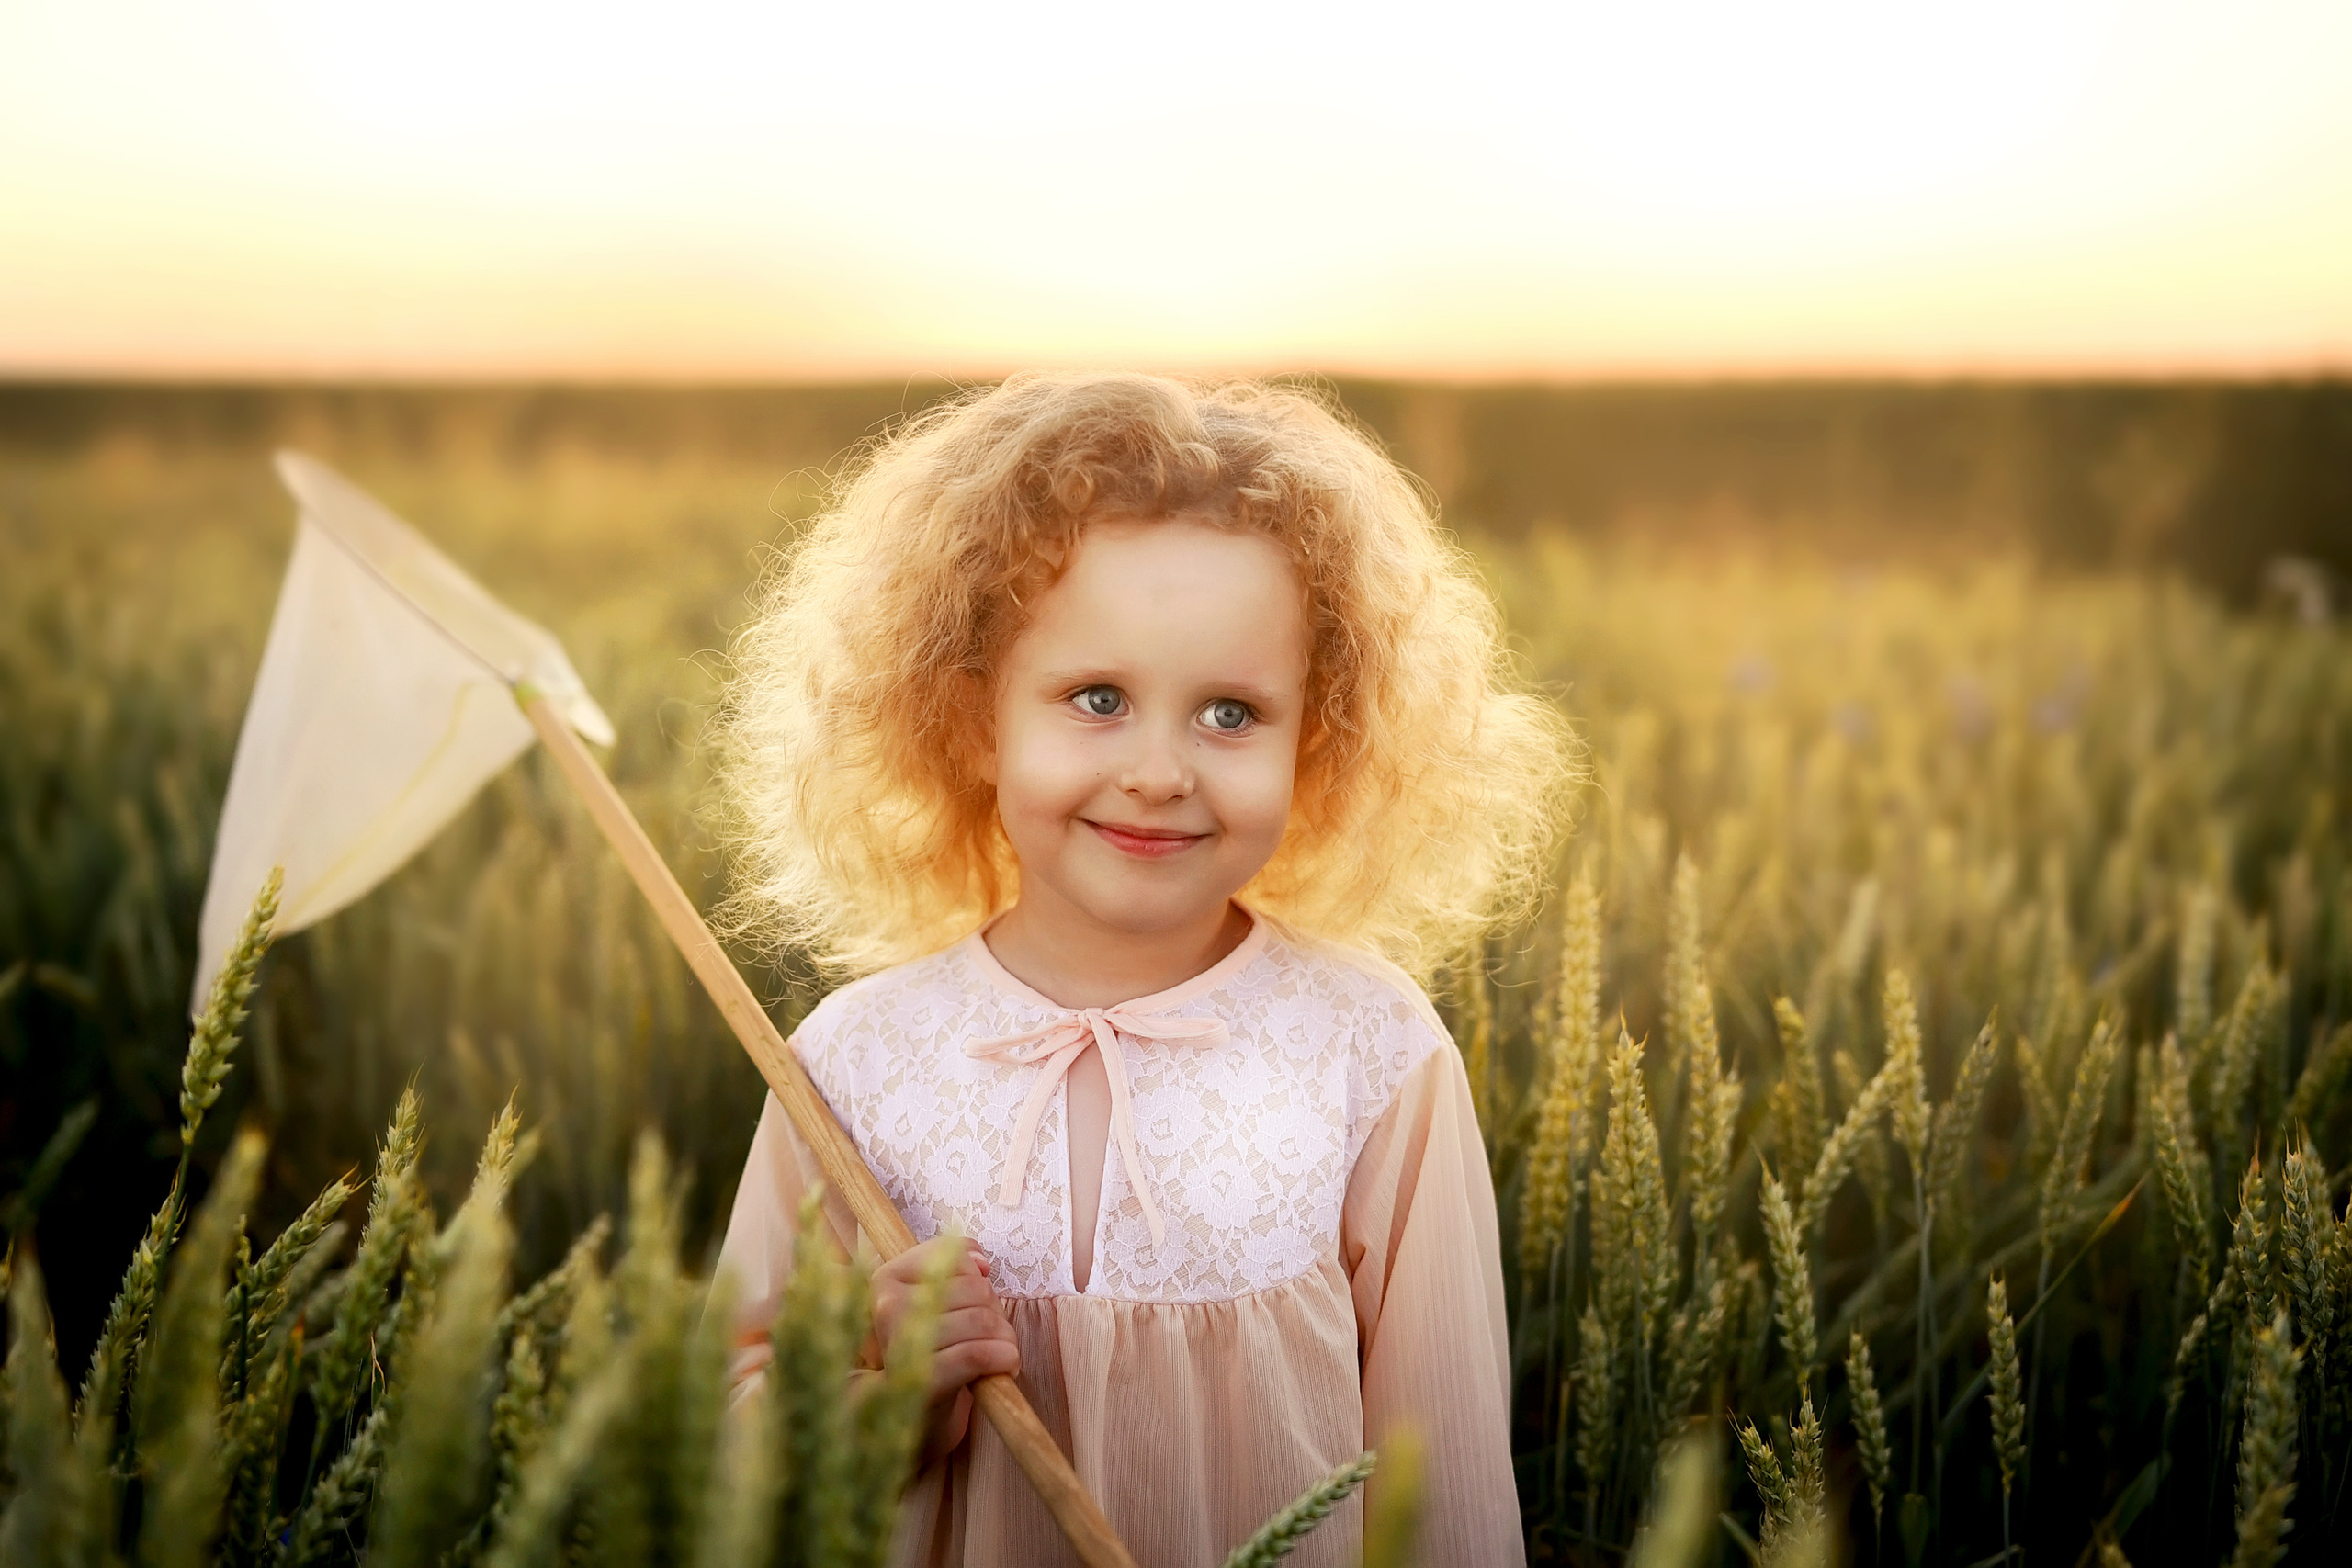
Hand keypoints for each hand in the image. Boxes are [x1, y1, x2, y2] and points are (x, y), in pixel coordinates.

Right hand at [868, 1235, 1019, 1461]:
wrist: (908, 1418)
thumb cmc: (928, 1353)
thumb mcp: (936, 1304)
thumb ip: (956, 1269)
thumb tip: (980, 1262)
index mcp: (886, 1278)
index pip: (954, 1257)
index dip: (978, 1280)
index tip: (977, 1303)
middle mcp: (886, 1306)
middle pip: (976, 1289)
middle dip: (996, 1314)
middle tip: (993, 1338)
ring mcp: (901, 1343)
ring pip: (981, 1321)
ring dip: (1005, 1340)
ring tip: (999, 1355)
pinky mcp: (922, 1379)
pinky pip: (977, 1355)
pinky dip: (1002, 1359)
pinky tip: (1004, 1367)